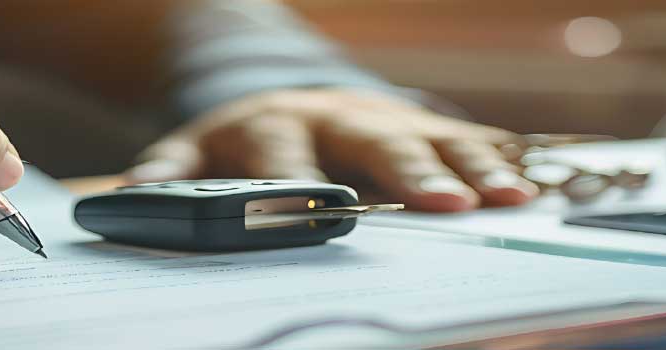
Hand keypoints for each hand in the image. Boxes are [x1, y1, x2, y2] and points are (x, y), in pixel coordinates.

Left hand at [126, 88, 536, 211]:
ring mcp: (388, 123)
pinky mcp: (427, 132)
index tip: (318, 206)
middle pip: (375, 148)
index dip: (298, 184)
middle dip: (413, 175)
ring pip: (434, 142)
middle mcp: (337, 120)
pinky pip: (474, 143)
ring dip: (474, 169)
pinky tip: (537, 183)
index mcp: (273, 129)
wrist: (289, 105)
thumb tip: (128, 192)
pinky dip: (507, 161)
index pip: (284, 158)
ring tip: (508, 196)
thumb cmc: (244, 149)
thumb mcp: (194, 155)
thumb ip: (168, 176)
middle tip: (446, 205)